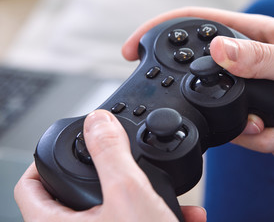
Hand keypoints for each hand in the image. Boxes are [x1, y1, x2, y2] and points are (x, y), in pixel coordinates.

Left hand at [14, 110, 205, 221]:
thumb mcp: (128, 195)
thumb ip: (110, 153)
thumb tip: (97, 120)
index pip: (29, 185)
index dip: (45, 160)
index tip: (72, 145)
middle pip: (76, 193)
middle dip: (110, 174)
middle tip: (125, 161)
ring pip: (115, 207)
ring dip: (143, 194)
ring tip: (164, 188)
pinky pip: (135, 221)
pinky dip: (155, 213)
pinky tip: (185, 214)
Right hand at [121, 7, 273, 156]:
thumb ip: (256, 59)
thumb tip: (217, 53)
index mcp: (252, 41)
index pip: (197, 29)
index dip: (161, 33)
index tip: (133, 49)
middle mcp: (251, 70)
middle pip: (210, 91)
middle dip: (229, 117)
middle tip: (257, 120)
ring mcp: (261, 98)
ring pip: (238, 128)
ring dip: (269, 136)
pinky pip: (264, 142)